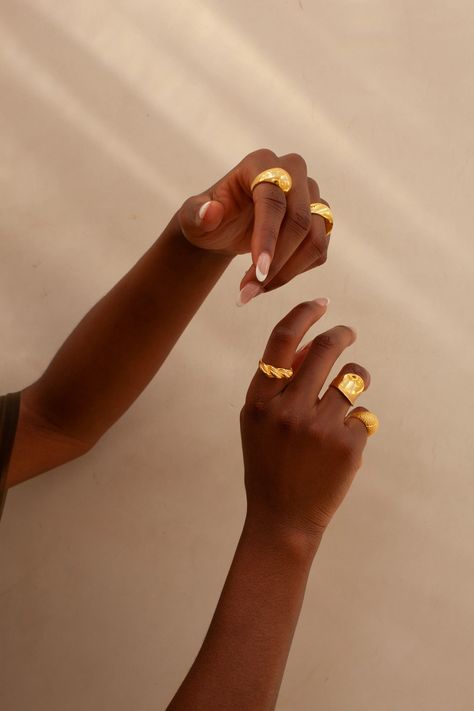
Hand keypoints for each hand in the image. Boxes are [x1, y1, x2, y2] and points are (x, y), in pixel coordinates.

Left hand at [178, 149, 329, 303]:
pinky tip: (268, 282)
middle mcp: (292, 172)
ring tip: (254, 290)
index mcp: (260, 163)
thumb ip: (196, 214)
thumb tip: (211, 212)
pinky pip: (319, 251)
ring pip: (314, 238)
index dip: (268, 236)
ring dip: (287, 272)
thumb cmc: (207, 219)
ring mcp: (311, 195)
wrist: (223, 228)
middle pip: (300, 220)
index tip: (258, 271)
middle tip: (251, 290)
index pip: (273, 199)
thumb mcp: (191, 218)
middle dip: (277, 261)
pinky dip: (295, 272)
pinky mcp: (320, 219)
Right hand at [240, 299, 372, 543]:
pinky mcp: (347, 446)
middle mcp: (288, 410)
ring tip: (349, 390)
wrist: (282, 518)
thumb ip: (277, 383)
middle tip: (348, 333)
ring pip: (354, 376)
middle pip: (325, 348)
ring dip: (356, 376)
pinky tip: (341, 443)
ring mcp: (319, 427)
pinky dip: (356, 422)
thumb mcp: (257, 421)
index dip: (303, 314)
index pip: (282, 340)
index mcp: (260, 401)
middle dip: (342, 333)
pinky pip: (363, 413)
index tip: (321, 304)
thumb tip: (310, 346)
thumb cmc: (268, 463)